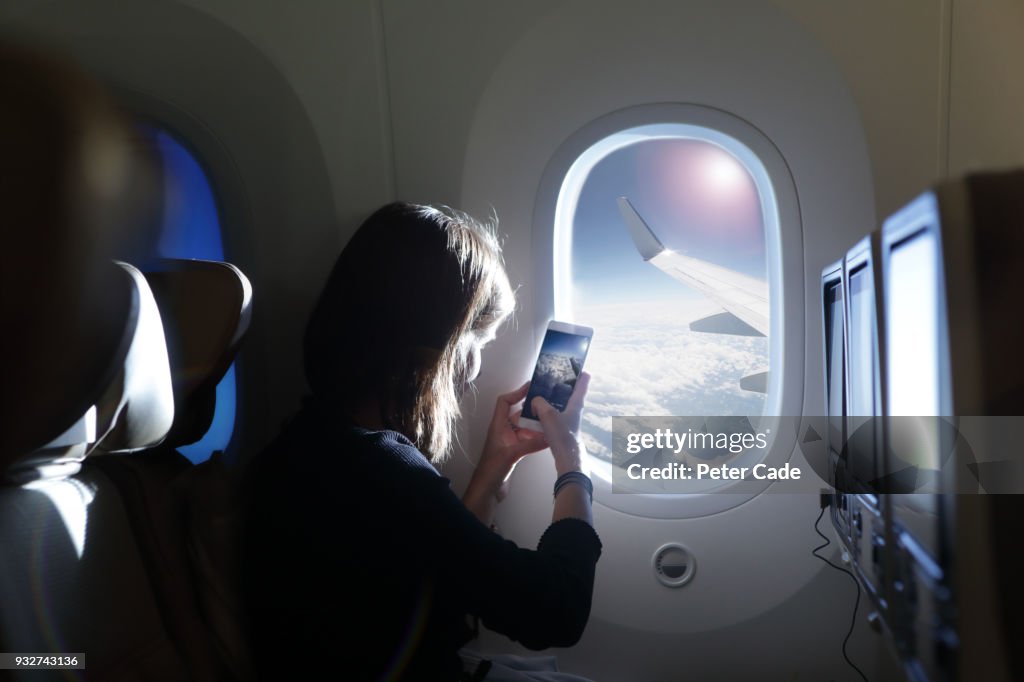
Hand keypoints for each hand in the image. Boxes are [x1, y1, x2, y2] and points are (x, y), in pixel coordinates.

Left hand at [462, 382, 548, 521]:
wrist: (487, 491)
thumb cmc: (491, 470)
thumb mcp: (511, 455)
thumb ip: (530, 444)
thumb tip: (549, 436)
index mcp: (498, 426)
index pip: (505, 402)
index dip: (517, 393)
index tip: (532, 387)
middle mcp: (504, 431)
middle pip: (519, 414)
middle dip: (533, 410)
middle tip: (549, 406)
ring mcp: (509, 442)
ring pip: (525, 428)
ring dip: (537, 426)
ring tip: (552, 422)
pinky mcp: (514, 453)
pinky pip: (528, 441)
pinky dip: (537, 439)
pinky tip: (549, 440)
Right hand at [531, 372, 589, 475]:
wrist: (567, 459)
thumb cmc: (563, 436)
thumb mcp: (548, 414)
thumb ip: (539, 403)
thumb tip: (535, 401)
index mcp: (576, 403)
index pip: (583, 382)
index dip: (579, 371)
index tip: (575, 364)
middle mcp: (574, 410)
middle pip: (570, 392)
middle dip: (560, 384)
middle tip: (549, 377)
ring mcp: (569, 420)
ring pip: (560, 404)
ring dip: (550, 399)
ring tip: (537, 395)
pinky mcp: (562, 429)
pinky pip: (553, 416)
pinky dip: (545, 412)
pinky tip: (535, 414)